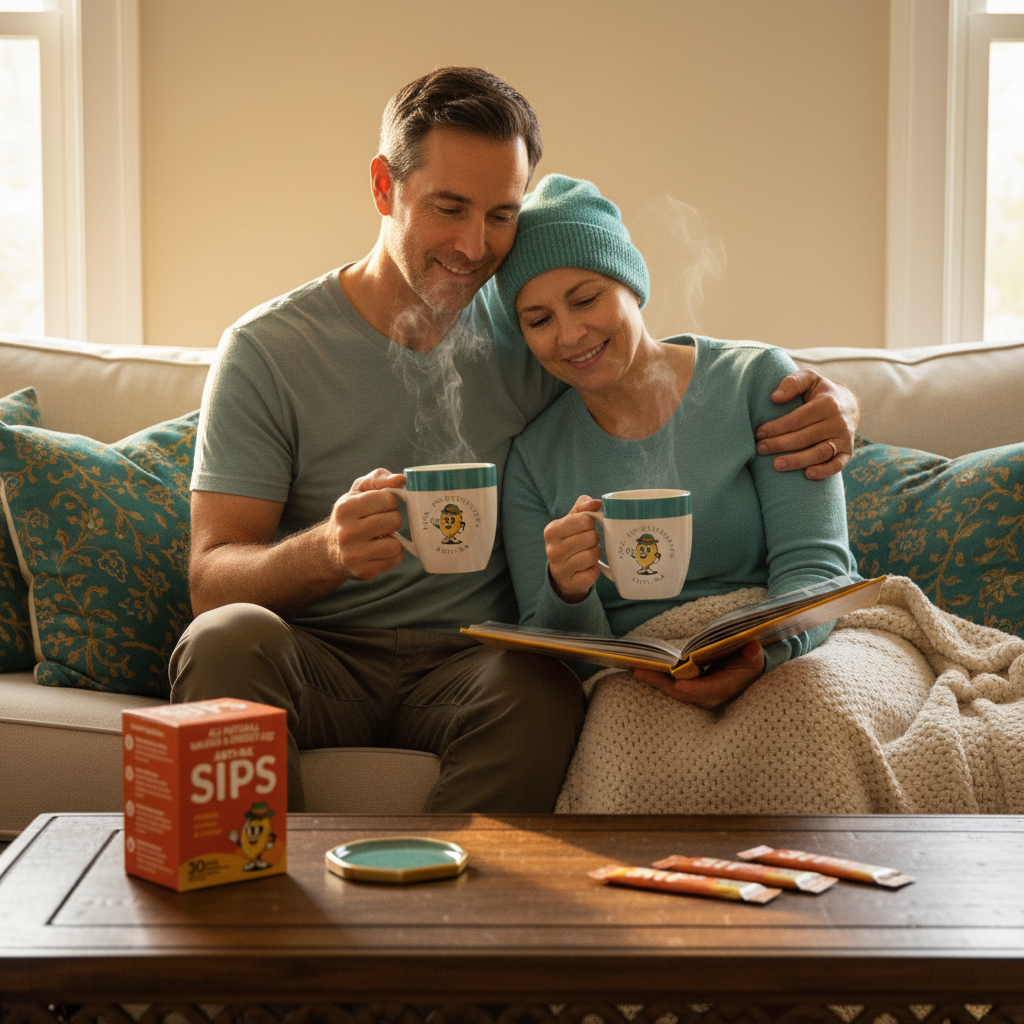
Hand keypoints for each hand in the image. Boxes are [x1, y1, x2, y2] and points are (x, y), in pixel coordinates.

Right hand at [327, 468, 404, 580]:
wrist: (330, 549)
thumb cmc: (350, 515)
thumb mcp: (358, 491)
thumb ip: (379, 478)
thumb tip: (401, 479)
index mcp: (345, 508)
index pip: (388, 500)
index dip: (389, 502)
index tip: (379, 507)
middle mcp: (346, 532)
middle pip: (394, 521)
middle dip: (392, 520)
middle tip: (380, 523)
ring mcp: (354, 554)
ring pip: (395, 543)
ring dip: (393, 539)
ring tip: (380, 537)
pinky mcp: (363, 571)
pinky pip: (395, 559)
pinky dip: (392, 554)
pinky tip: (379, 550)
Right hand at [544, 495, 602, 602]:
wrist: (563, 574)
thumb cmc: (570, 542)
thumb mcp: (571, 522)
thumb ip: (582, 507)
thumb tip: (596, 502)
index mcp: (551, 530)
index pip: (584, 520)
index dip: (591, 524)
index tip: (586, 529)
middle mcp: (552, 549)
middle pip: (591, 537)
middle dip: (594, 539)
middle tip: (588, 543)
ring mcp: (559, 567)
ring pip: (593, 554)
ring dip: (596, 553)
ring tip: (588, 554)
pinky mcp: (570, 582)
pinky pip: (593, 572)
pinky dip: (595, 570)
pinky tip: (586, 568)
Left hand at [632, 640, 765, 707]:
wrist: (744, 671)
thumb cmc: (748, 661)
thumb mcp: (753, 657)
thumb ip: (752, 654)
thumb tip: (752, 647)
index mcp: (728, 686)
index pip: (710, 690)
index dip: (696, 688)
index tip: (680, 685)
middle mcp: (711, 694)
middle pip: (685, 692)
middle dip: (663, 684)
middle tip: (642, 672)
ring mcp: (699, 694)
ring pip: (675, 691)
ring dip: (656, 681)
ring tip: (636, 670)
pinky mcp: (689, 689)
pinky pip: (671, 686)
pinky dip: (657, 679)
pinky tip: (641, 670)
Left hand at [754, 368, 859, 479]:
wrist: (848, 405)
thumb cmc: (820, 392)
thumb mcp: (809, 379)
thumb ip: (792, 383)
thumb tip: (775, 398)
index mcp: (827, 404)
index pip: (797, 419)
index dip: (776, 427)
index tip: (758, 434)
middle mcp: (838, 422)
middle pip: (805, 437)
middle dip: (780, 445)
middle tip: (760, 449)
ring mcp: (844, 439)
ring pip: (819, 453)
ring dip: (797, 461)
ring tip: (776, 465)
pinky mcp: (847, 452)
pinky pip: (837, 465)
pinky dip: (824, 471)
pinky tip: (807, 474)